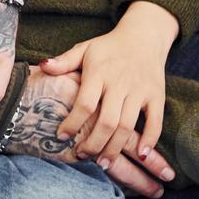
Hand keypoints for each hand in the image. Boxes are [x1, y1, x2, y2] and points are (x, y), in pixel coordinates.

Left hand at [41, 2, 176, 167]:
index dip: (72, 122)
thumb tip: (42, 66)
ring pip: (127, 126)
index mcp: (99, 71)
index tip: (61, 137)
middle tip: (82, 156)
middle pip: (107, 121)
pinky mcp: (156, 95)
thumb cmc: (109, 47)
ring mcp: (140, 90)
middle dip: (94, 144)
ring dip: (115, 148)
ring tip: (103, 163)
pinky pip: (155, 122)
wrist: (144, 35)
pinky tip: (140, 154)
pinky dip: (149, 140)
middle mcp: (120, 82)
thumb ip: (64, 61)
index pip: (85, 102)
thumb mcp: (85, 49)